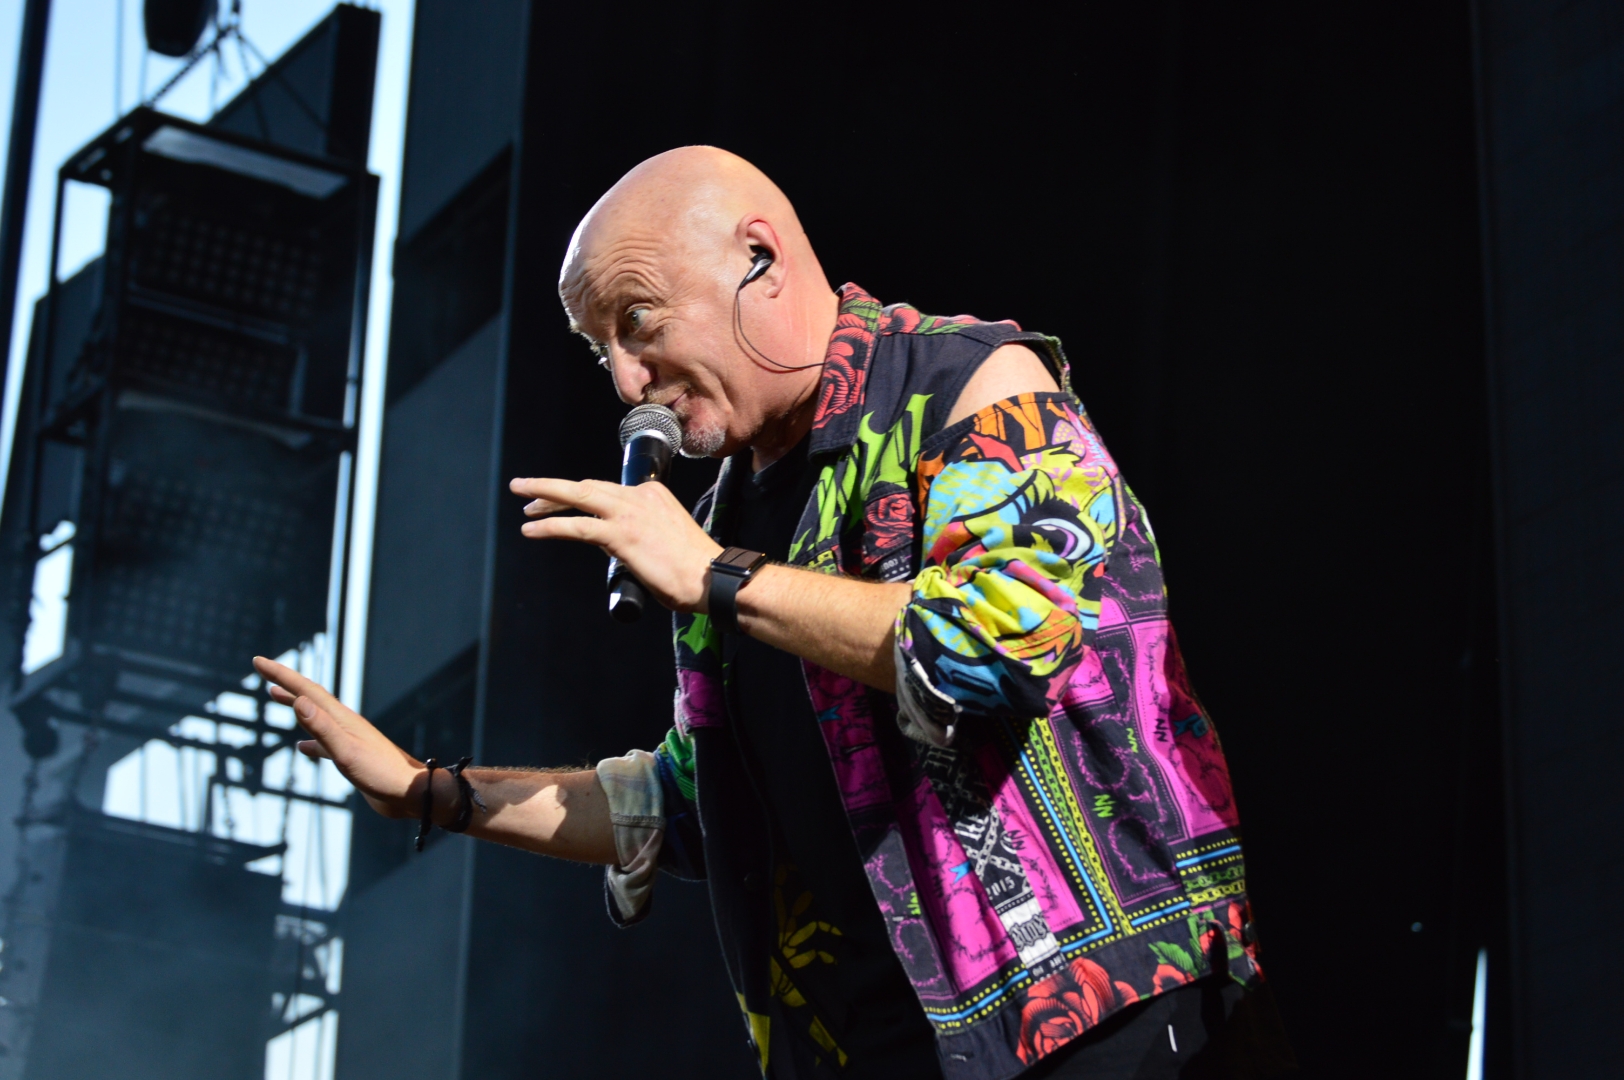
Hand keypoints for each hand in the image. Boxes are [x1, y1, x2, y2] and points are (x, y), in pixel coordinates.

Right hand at [253, 655, 423, 819]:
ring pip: (316, 717)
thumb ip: (322, 728)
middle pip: (310, 697)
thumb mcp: (346, 752)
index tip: (257, 661)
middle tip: (263, 671)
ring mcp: (349, 740)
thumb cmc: (381, 774)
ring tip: (278, 696)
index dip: (281, 674)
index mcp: (341, 719)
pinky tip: (302, 747)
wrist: (410, 793)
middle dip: (286, 682)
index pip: (306, 690)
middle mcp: (344, 724)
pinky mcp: (351, 757)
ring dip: (296, 705)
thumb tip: (299, 700)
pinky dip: (310, 741)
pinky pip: (324, 744)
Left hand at [509, 477, 721, 612]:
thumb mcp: (663, 540)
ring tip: (520, 498)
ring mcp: (629, 514)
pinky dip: (550, 526)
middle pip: (587, 486)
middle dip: (553, 488)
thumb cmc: (693, 569)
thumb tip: (612, 546)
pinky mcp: (620, 535)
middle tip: (525, 489)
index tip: (557, 502)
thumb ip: (637, 535)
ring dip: (544, 495)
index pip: (606, 490)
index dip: (577, 495)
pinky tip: (531, 530)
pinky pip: (577, 526)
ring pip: (577, 496)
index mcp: (652, 495)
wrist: (710, 577)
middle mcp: (639, 497)